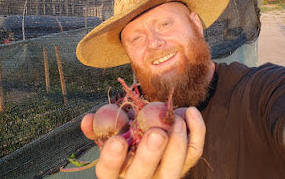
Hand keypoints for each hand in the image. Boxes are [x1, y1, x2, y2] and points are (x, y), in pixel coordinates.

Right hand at [80, 106, 205, 177]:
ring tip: (176, 118)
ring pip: (173, 169)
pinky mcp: (183, 166)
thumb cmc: (124, 141)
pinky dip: (197, 132)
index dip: (112, 159)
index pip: (108, 171)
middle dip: (150, 156)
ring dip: (177, 143)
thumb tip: (88, 120)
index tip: (117, 142)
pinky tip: (190, 112)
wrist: (148, 148)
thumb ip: (98, 128)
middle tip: (157, 133)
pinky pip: (194, 153)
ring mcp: (163, 176)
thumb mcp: (107, 136)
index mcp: (114, 172)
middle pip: (143, 175)